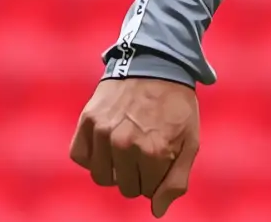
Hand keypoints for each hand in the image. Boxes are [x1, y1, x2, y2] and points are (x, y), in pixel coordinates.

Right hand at [69, 76, 200, 216]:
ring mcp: (103, 132)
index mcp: (154, 152)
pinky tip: (106, 141)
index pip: (148, 191)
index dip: (156, 175)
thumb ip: (176, 180)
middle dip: (137, 174)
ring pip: (101, 177)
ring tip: (126, 145)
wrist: (156, 63)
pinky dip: (91, 155)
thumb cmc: (176, 105)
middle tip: (145, 148)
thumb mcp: (190, 141)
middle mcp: (125, 144)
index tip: (162, 153)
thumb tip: (156, 211)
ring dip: (114, 168)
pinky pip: (80, 157)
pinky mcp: (87, 120)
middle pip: (125, 188)